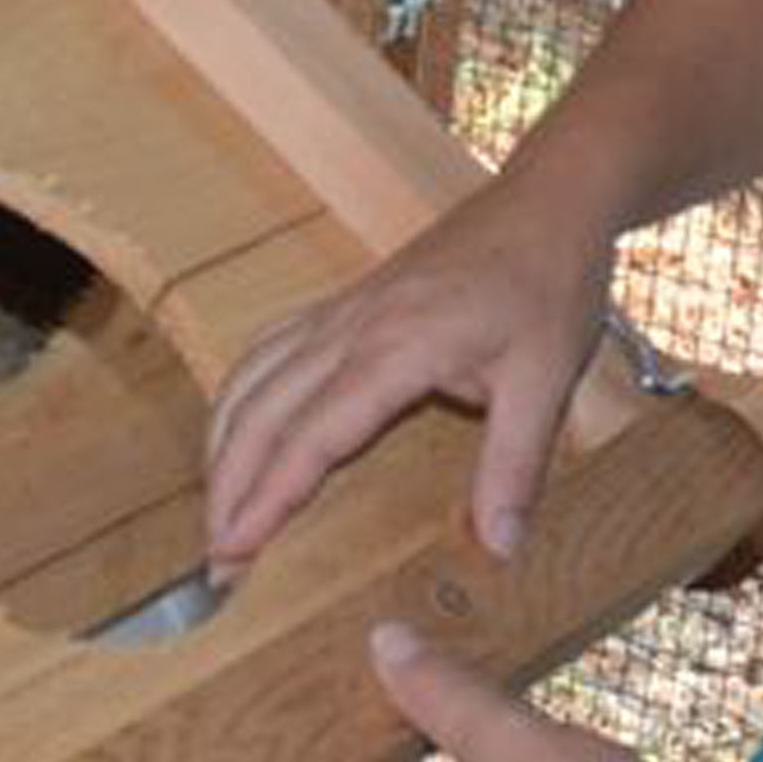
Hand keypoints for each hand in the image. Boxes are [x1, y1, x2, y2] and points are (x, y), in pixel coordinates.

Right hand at [202, 182, 639, 573]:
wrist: (546, 201)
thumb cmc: (548, 283)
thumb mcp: (546, 380)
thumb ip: (515, 466)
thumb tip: (498, 547)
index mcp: (396, 350)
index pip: (309, 436)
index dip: (267, 497)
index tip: (235, 550)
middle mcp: (351, 329)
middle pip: (261, 414)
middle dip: (228, 488)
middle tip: (215, 560)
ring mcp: (340, 311)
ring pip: (252, 380)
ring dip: (222, 446)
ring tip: (214, 509)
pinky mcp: (344, 303)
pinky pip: (268, 350)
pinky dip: (237, 397)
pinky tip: (233, 429)